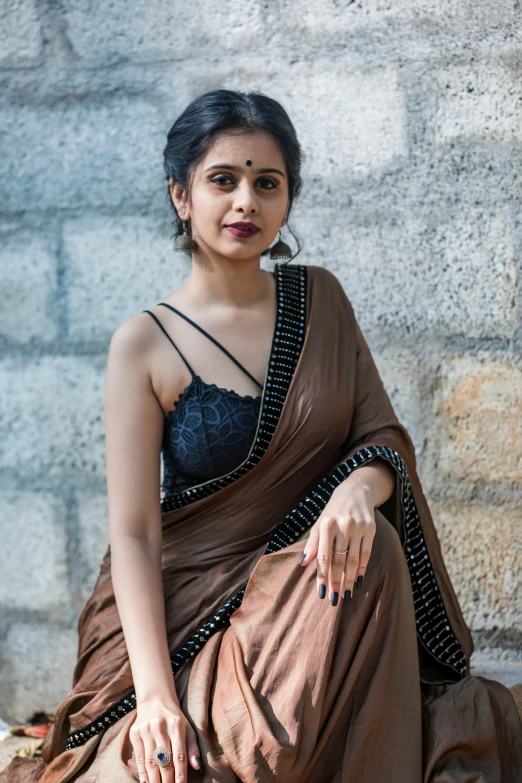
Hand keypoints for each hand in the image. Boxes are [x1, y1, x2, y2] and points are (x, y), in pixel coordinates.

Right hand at [130, 696, 200, 781]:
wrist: (155, 699)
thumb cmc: (174, 718)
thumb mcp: (187, 728)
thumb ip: (192, 747)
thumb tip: (197, 766)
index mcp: (177, 725)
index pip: (179, 755)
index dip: (180, 774)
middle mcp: (161, 727)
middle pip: (165, 760)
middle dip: (167, 780)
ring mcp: (146, 730)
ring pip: (151, 762)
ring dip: (155, 779)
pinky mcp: (135, 733)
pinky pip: (140, 758)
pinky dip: (143, 772)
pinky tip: (146, 782)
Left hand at [297, 479, 376, 605]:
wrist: (356, 491)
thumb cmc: (333, 511)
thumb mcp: (319, 523)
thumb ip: (312, 543)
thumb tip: (303, 563)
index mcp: (326, 525)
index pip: (324, 556)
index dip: (322, 576)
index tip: (321, 593)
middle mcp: (342, 526)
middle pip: (339, 560)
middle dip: (336, 582)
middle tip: (334, 599)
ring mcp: (358, 527)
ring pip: (354, 560)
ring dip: (350, 579)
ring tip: (347, 594)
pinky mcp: (371, 529)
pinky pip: (366, 553)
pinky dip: (362, 568)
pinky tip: (359, 580)